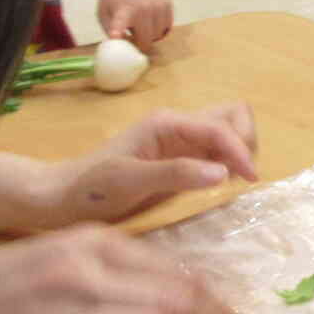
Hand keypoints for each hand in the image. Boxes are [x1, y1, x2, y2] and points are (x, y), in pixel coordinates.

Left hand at [33, 103, 259, 228]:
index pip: (220, 127)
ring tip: (234, 179)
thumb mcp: (130, 182)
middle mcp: (178, 125)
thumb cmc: (92, 189)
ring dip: (240, 149)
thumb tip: (224, 172)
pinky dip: (230, 161)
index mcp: (167, 123)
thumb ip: (176, 174)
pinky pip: (218, 149)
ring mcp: (181, 141)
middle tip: (241, 175)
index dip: (240, 150)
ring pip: (229, 129)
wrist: (64, 198)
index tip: (249, 180)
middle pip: (232, 115)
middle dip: (245, 140)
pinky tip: (222, 183)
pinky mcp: (182, 158)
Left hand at [98, 0, 173, 48]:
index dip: (117, 31)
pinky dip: (159, 28)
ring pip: (158, 35)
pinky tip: (150, 20)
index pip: (120, 22)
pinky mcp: (168, 4)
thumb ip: (110, 32)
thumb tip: (121, 47)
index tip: (115, 36)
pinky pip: (167, 27)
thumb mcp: (104, 13)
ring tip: (141, 24)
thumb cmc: (114, 0)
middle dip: (139, 42)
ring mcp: (158, 5)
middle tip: (132, 36)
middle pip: (146, 39)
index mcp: (123, 9)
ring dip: (150, 35)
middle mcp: (143, 7)